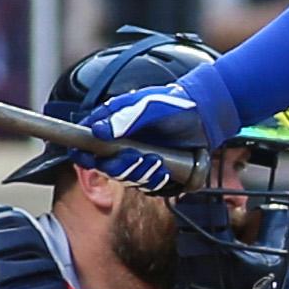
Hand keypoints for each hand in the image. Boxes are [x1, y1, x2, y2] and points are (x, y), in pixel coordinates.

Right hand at [79, 81, 225, 188]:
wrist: (203, 116)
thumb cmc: (174, 105)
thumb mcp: (149, 106)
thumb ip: (125, 117)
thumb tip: (98, 130)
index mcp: (114, 123)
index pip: (88, 139)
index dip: (84, 151)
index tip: (85, 157)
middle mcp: (122, 142)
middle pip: (105, 164)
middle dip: (119, 166)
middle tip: (135, 157)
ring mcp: (137, 157)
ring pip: (125, 176)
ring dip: (138, 173)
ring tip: (155, 162)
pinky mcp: (151, 170)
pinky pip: (145, 184)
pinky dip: (153, 179)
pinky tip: (163, 170)